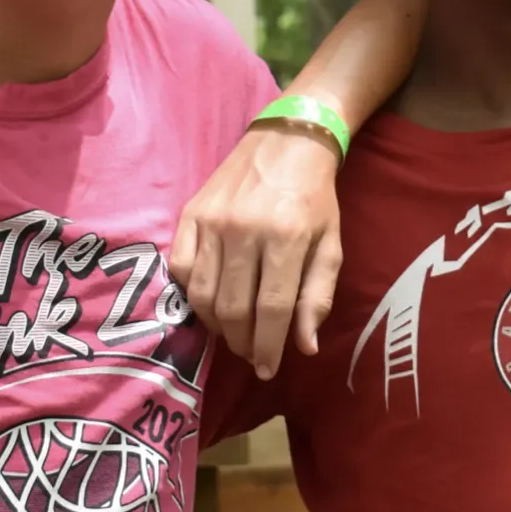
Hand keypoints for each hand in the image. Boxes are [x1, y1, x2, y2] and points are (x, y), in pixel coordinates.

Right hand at [168, 123, 344, 378]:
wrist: (286, 142)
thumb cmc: (315, 199)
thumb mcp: (331, 245)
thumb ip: (317, 296)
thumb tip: (303, 346)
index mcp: (285, 238)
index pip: (271, 309)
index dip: (267, 348)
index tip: (267, 369)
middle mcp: (243, 230)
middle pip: (233, 309)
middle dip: (242, 342)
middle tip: (250, 353)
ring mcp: (211, 222)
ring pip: (202, 295)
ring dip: (217, 326)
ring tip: (233, 333)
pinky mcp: (189, 214)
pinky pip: (179, 269)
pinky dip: (191, 295)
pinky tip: (210, 302)